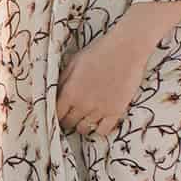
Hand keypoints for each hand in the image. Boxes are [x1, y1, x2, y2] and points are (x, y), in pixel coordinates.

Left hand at [57, 4, 180, 137]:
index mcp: (70, 91)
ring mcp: (99, 109)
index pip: (56, 114)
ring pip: (84, 129)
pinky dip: (99, 129)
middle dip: (68, 120)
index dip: (56, 115)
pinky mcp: (116, 111)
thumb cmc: (99, 52)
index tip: (59, 113)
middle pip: (69, 123)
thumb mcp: (74, 62)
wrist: (127, 50)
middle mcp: (82, 104)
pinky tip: (99, 122)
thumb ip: (62, 80)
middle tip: (71, 117)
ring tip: (84, 119)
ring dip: (82, 125)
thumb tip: (54, 94)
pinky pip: (103, 131)